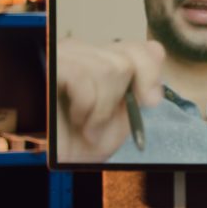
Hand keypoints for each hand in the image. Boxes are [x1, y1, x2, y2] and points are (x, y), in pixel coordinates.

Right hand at [54, 37, 165, 163]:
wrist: (51, 161)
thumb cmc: (78, 142)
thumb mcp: (119, 119)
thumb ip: (139, 88)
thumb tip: (156, 50)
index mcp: (100, 61)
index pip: (137, 46)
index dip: (150, 70)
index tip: (151, 101)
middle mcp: (82, 51)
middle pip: (125, 58)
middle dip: (120, 99)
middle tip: (101, 123)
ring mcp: (63, 55)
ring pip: (108, 69)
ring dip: (101, 109)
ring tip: (86, 126)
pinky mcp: (50, 65)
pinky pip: (83, 77)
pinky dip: (85, 106)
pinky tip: (76, 119)